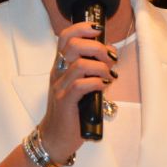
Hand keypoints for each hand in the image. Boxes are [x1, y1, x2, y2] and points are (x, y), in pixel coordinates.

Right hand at [39, 21, 117, 160]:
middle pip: (73, 46)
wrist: (55, 137)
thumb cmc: (72, 111)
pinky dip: (97, 83)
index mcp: (61, 66)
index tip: (98, 30)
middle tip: (109, 60)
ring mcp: (60, 87)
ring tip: (108, 76)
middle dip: (97, 48)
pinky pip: (81, 86)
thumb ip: (92, 70)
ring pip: (79, 65)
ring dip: (100, 67)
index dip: (82, 28)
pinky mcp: (65, 102)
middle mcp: (58, 73)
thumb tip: (111, 55)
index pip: (66, 37)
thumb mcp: (82, 86)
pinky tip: (103, 87)